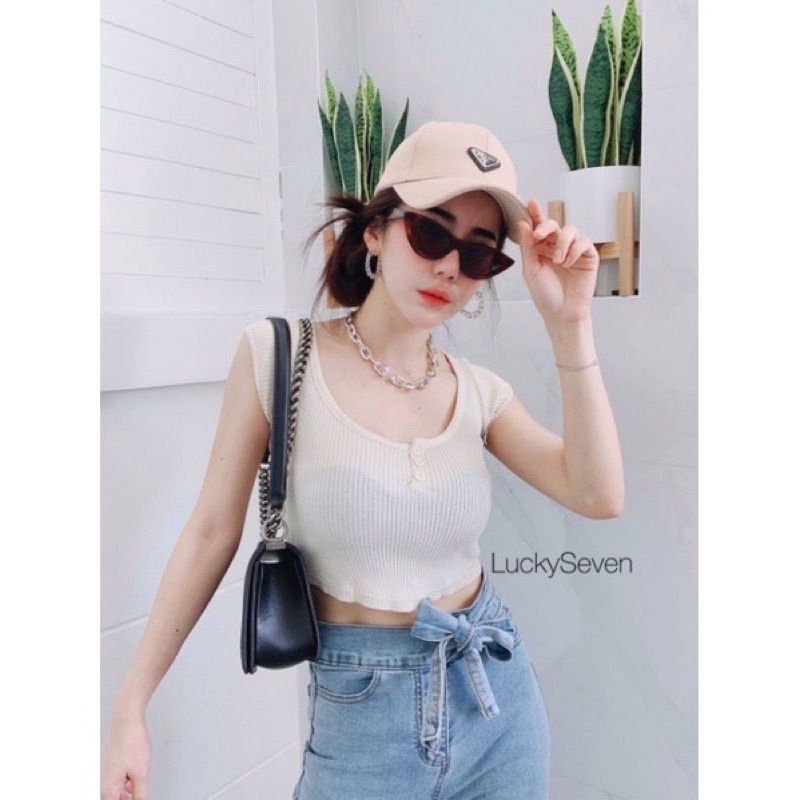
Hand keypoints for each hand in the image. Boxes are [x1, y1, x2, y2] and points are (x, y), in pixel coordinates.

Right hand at [101, 710, 150, 799]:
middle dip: (130, 799)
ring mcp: (110, 775)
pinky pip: (121, 783)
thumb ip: (141, 795)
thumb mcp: (141, 774)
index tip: (140, 798)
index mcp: (108, 790)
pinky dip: (130, 786)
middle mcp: (106, 784)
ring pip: (119, 794)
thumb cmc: (131, 742)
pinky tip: (138, 782)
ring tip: (141, 788)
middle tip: (142, 795)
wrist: (127, 720)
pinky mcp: (115, 766)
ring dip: (130, 795)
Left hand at [514, 198, 599, 324]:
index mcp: (540, 248)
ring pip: (570, 230)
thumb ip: (528, 247)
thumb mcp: (531, 270)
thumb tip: (523, 224)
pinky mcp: (588, 256)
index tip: (530, 203)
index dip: (535, 214)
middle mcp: (556, 246)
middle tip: (539, 236)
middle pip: (554, 224)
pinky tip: (568, 263)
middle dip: (546, 226)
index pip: (538, 227)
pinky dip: (574, 250)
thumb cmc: (545, 295)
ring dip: (562, 242)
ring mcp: (573, 250)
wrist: (562, 313)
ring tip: (558, 260)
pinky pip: (583, 242)